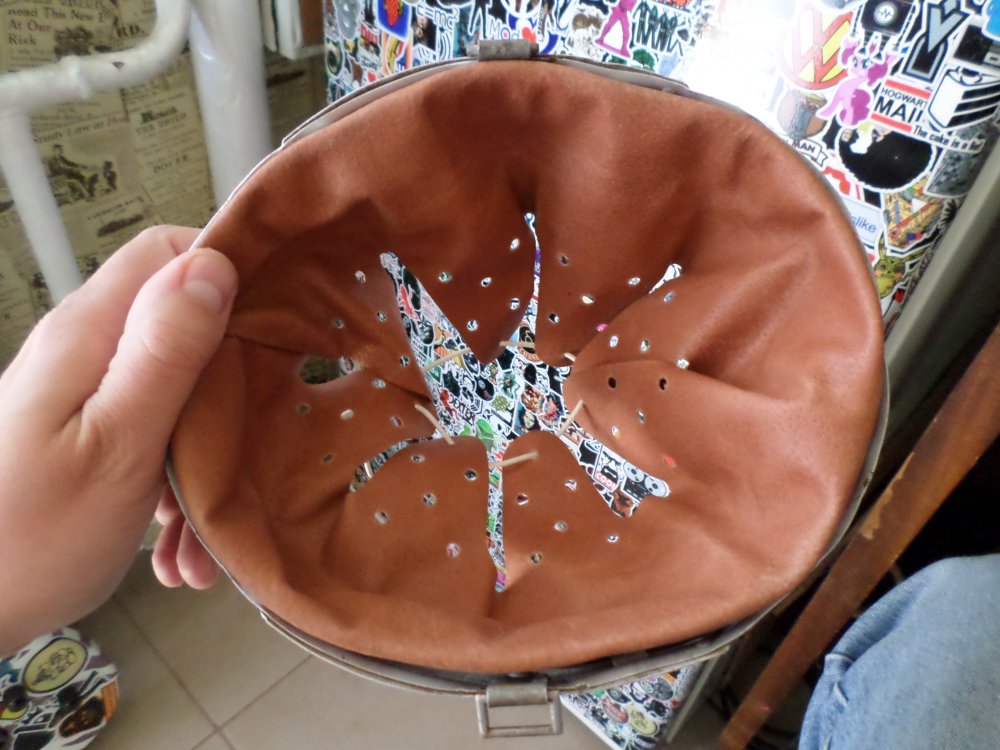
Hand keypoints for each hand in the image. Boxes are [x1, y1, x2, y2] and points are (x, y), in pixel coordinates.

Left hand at [0, 226, 235, 654]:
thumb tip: (213, 265)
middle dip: (226, 379)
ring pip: (170, 386)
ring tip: (202, 524)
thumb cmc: (33, 536)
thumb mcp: (118, 444)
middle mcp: (82, 348)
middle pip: (177, 320)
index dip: (228, 269)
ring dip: (201, 445)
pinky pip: (147, 431)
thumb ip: (165, 351)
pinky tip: (173, 538)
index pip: (167, 251)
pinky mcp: (81, 431)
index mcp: (89, 334)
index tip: (278, 321)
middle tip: (255, 439)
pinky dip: (170, 476)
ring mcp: (79, 391)